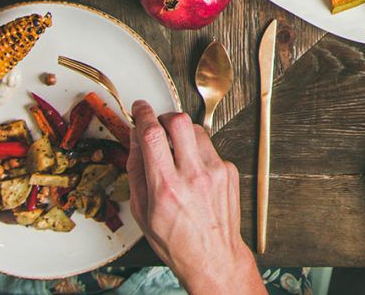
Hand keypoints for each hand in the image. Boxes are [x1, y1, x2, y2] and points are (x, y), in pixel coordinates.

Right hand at [127, 100, 263, 294]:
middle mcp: (193, 176)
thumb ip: (136, 171)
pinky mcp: (229, 171)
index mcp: (166, 187)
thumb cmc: (176, 241)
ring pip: (197, 130)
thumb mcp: (142, 212)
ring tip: (175, 152)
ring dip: (182, 134)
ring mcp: (215, 172)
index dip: (142, 114)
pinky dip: (198, 153)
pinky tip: (193, 171)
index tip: (139, 108)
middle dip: (164, 117)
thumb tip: (134, 141)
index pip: (152, 134)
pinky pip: (210, 148)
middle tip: (158, 126)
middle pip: (179, 121)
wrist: (213, 256)